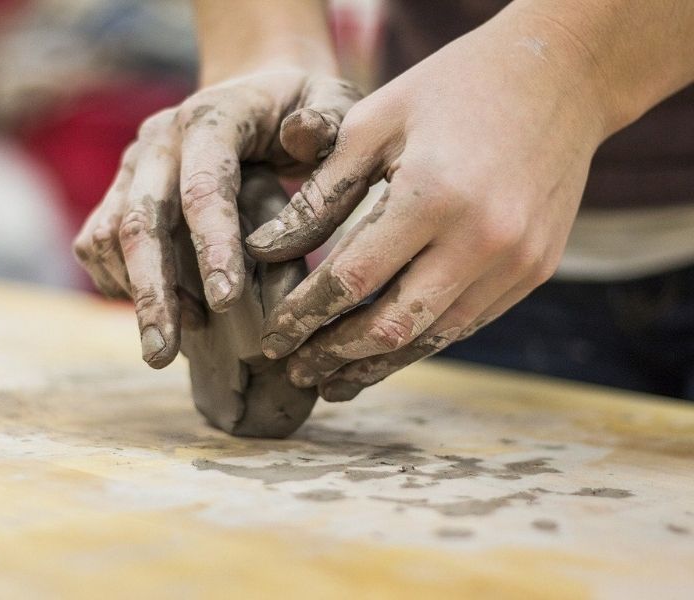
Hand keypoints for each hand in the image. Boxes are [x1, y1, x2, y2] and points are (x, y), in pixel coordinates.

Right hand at [73, 68, 360, 368]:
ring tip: (171, 343)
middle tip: (161, 355)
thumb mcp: (331, 99)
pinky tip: (160, 311)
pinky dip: (119, 283)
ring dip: (135, 294)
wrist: (253, 92)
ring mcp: (133, 167)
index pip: (204, 187)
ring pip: (109, 236)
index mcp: (212, 119)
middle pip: (140, 220)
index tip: (227, 304)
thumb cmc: (301, 107)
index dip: (212, 246)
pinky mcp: (120, 191)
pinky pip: (98, 243)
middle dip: (152, 292)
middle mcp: (159, 142)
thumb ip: (327, 119)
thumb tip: (300, 137)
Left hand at [246, 15, 608, 400]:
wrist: (560, 75)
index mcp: (433, 194)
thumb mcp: (375, 122)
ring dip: (378, 364)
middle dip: (335, 355)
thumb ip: (321, 193)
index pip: (351, 278)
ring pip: (433, 337)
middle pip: (391, 325)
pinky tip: (388, 350)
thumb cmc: (453, 89)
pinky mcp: (535, 270)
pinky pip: (468, 322)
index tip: (271, 337)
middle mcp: (482, 239)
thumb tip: (265, 250)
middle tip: (295, 371)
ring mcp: (517, 261)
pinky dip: (422, 340)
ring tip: (334, 382)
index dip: (304, 315)